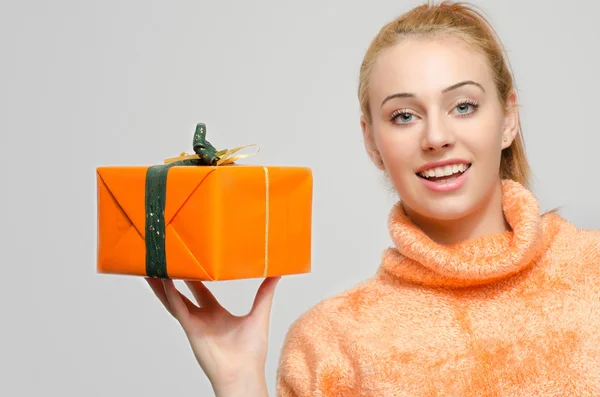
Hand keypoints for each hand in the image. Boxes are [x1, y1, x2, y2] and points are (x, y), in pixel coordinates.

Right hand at [145, 276, 280, 393]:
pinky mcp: (192, 329)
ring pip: (174, 301)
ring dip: (163, 286)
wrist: (244, 373)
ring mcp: (195, 324)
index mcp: (217, 314)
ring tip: (152, 270)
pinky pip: (179, 310)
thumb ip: (265, 293)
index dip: (195, 278)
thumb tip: (277, 273)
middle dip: (174, 279)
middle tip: (166, 262)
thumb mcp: (260, 314)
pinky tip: (165, 283)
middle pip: (183, 294)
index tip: (190, 263)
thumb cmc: (252, 352)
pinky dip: (171, 297)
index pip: (202, 292)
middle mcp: (203, 318)